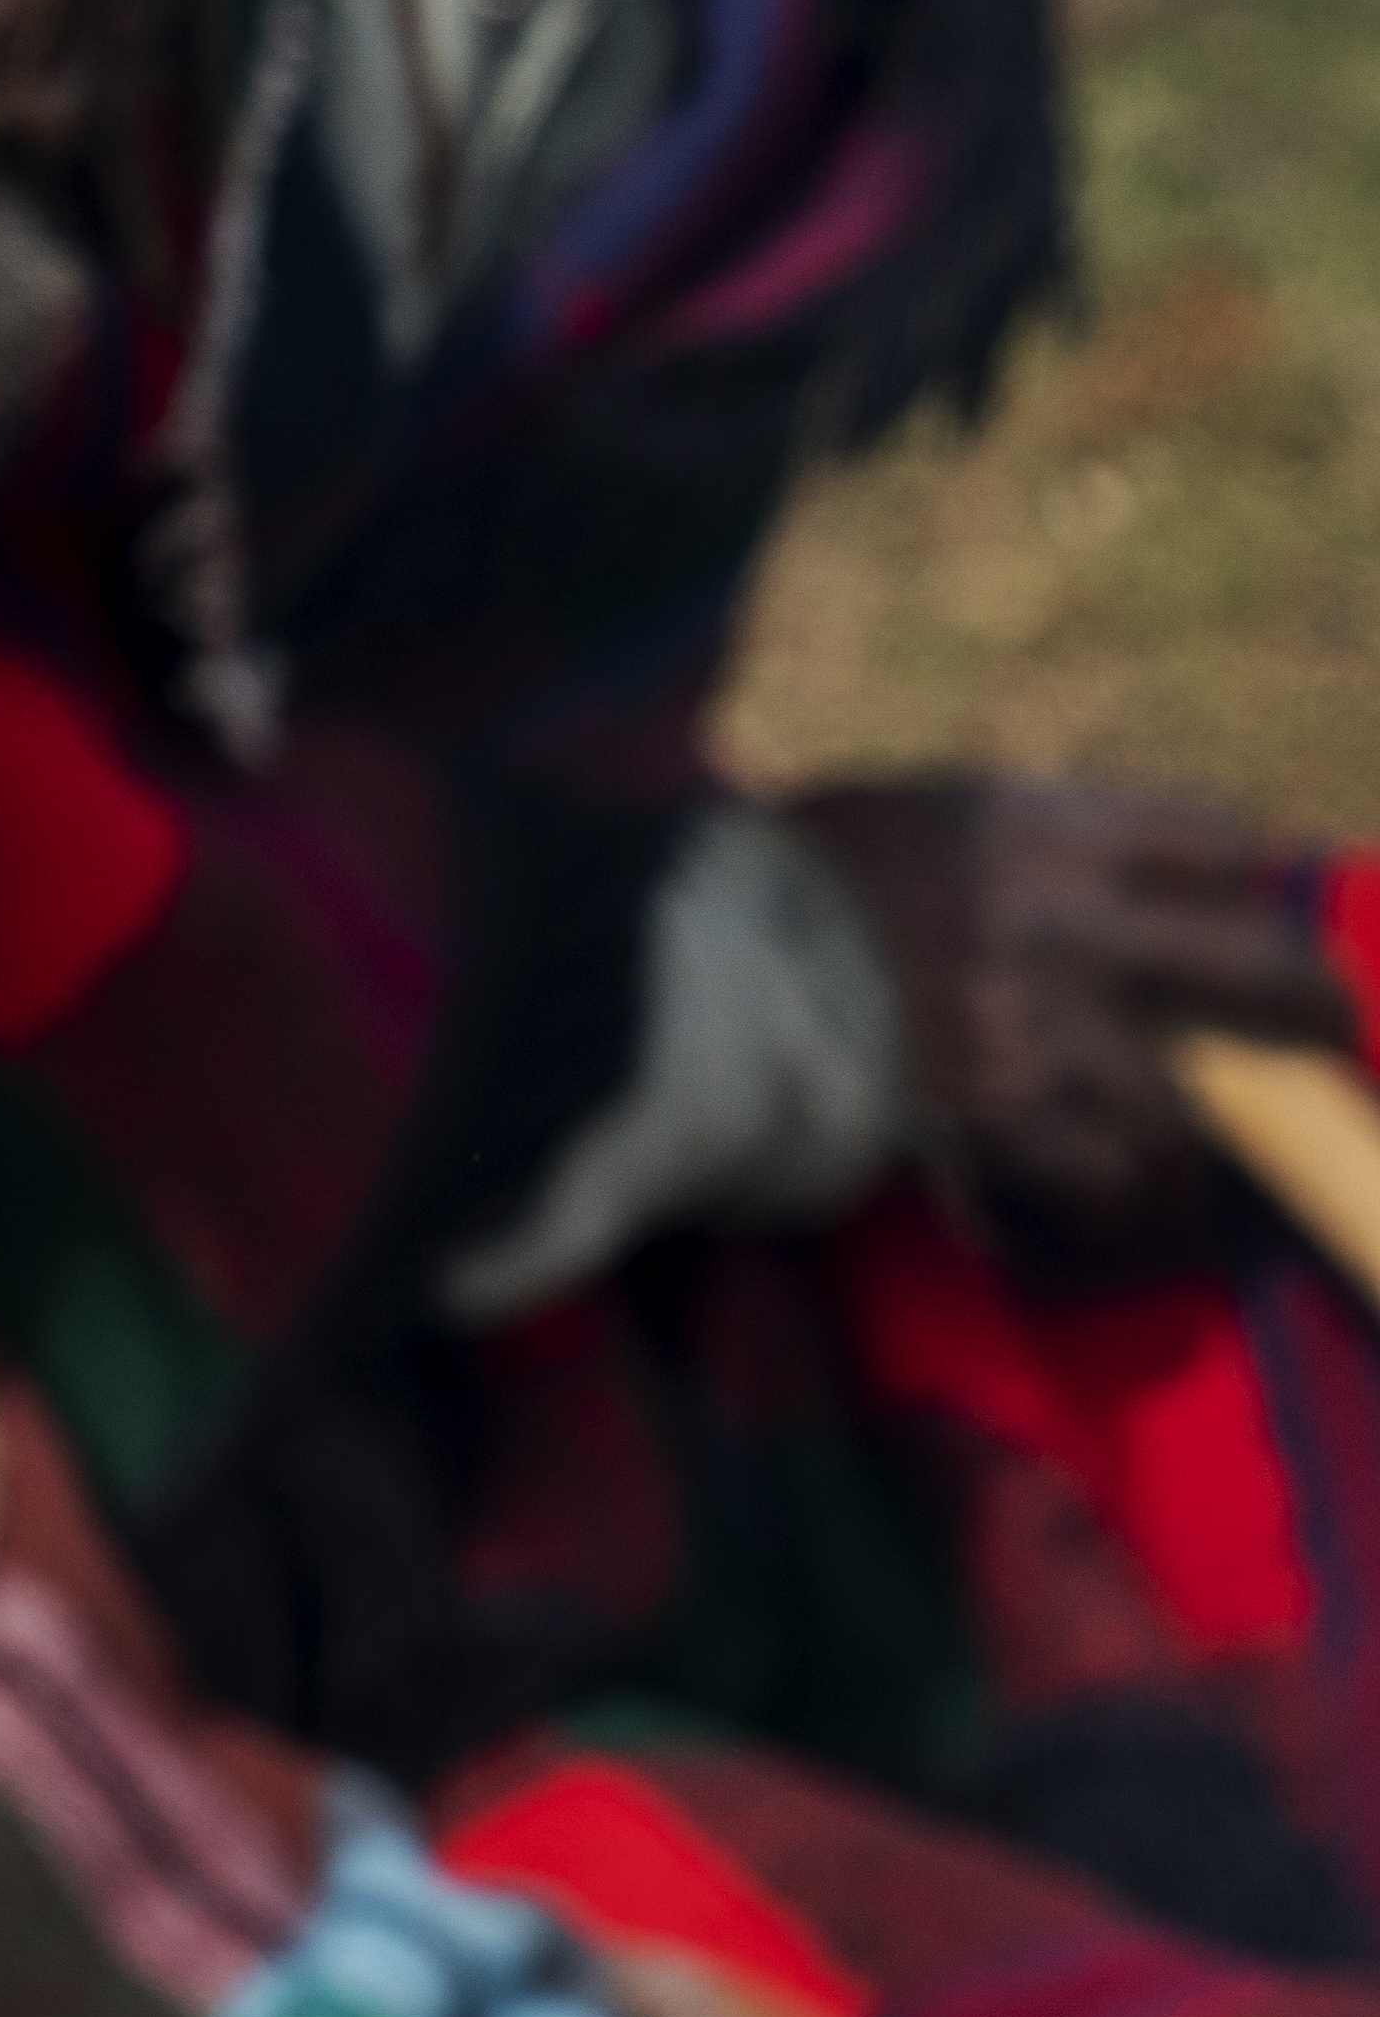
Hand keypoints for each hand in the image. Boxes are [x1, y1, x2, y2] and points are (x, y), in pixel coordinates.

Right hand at [793, 775, 1352, 1228]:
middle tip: (1318, 1028)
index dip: (1234, 883)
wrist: (698, 964)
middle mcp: (1078, 925)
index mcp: (1049, 829)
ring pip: (1191, 1110)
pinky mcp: (1010, 1119)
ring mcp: (1051, 1030)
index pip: (1219, 842)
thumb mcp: (912, 813)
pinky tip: (1081, 1201)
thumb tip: (1087, 873)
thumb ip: (1010, 839)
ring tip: (1160, 1158)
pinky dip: (1104, 1203)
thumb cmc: (790, 876)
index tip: (1228, 908)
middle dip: (1311, 1008)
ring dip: (1182, 1140)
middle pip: (1267, 972)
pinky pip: (1109, 1182)